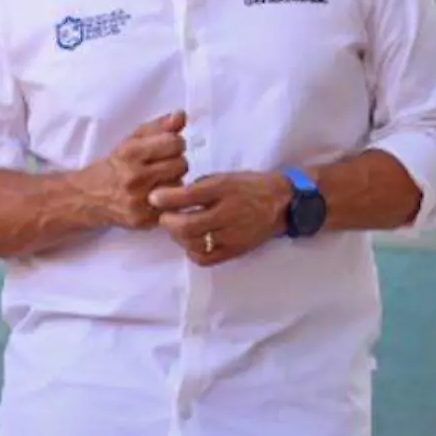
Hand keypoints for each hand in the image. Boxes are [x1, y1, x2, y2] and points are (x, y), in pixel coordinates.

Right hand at [72, 110, 188, 228]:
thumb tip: (181, 115)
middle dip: (175, 163)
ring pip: (180, 186)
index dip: (174, 144)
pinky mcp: (145, 220)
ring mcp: (139, 201)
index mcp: (130, 153)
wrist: (87, 198)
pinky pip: (174, 207)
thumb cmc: (114, 166)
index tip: (167, 148)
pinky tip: (158, 197)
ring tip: (159, 182)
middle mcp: (134, 177)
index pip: (175, 143)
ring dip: (174, 183)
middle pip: (182, 165)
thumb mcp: (131, 141)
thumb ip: (158, 127)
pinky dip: (170, 202)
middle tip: (162, 166)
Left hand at [149, 172, 291, 266]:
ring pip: (194, 244)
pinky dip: (192, 251)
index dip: (166, 198)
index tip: (154, 197)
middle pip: (188, 226)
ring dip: (179, 237)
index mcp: (226, 189)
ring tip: (178, 229)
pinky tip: (193, 242)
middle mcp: (229, 213)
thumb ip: (198, 187)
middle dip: (169, 222)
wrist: (281, 204)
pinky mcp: (235, 251)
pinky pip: (205, 258)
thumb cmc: (249, 186)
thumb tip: (168, 196)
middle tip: (165, 216)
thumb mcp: (224, 177)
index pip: (190, 195)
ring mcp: (232, 235)